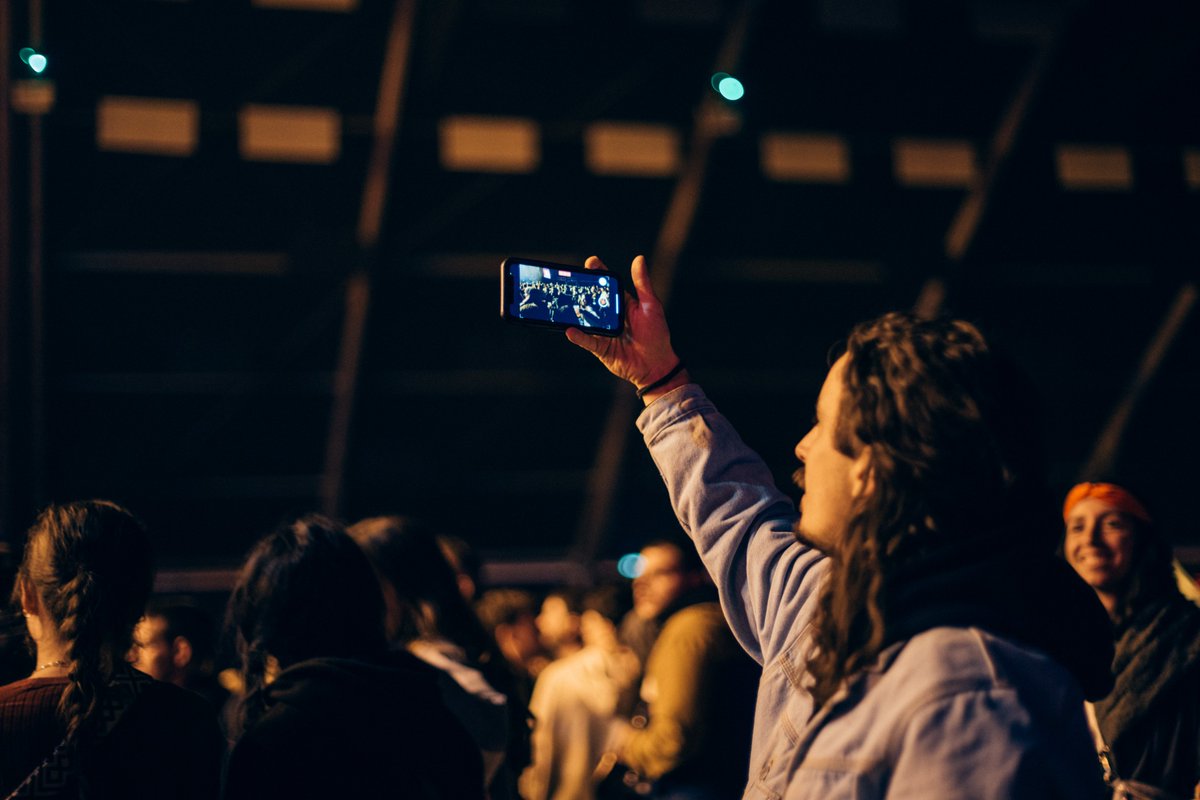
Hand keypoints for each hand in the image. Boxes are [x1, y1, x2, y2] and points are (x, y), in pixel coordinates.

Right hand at [565, 255, 686, 399]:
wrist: (656, 365)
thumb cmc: (657, 335)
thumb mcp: (651, 305)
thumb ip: (642, 283)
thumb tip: (638, 259)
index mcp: (622, 303)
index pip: (607, 285)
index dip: (598, 273)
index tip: (590, 263)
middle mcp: (610, 316)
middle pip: (593, 300)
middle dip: (581, 289)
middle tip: (571, 278)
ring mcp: (603, 332)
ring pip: (586, 320)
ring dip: (576, 312)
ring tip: (564, 301)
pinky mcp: (600, 348)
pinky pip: (587, 341)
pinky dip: (579, 336)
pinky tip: (570, 330)